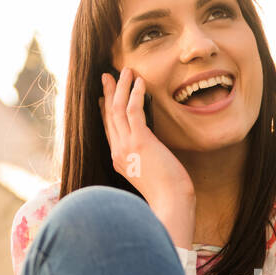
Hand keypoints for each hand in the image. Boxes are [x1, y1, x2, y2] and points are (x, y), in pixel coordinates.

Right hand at [99, 69, 195, 207]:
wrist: (171, 204)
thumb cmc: (168, 193)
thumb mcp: (151, 173)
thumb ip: (145, 158)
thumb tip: (152, 146)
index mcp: (119, 159)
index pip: (109, 129)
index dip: (106, 110)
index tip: (105, 96)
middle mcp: (118, 151)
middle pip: (109, 115)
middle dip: (108, 93)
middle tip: (107, 75)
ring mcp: (126, 146)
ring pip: (117, 109)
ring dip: (120, 87)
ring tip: (125, 70)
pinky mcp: (140, 141)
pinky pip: (133, 111)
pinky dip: (134, 93)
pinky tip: (138, 81)